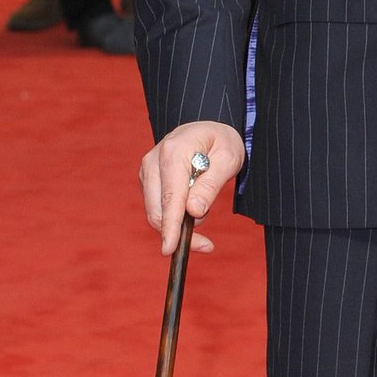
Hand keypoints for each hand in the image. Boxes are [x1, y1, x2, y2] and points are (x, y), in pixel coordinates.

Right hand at [139, 121, 245, 256]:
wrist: (207, 128)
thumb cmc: (222, 142)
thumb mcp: (228, 159)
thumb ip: (211, 185)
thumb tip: (193, 211)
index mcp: (174, 152)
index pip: (171, 196)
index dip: (170, 225)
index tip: (169, 248)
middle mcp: (154, 161)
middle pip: (158, 209)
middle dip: (178, 232)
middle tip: (207, 245)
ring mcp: (148, 171)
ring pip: (156, 212)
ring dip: (178, 225)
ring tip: (205, 212)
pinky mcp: (148, 180)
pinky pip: (158, 207)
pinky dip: (173, 218)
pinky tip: (193, 209)